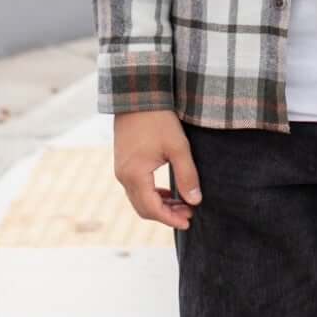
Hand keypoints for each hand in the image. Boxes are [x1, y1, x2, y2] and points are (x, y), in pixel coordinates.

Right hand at [113, 108, 200, 230]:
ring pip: (139, 199)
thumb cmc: (159, 119)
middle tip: (189, 213)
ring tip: (183, 203)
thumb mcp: (178, 146)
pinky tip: (168, 191)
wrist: (137, 95)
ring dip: (160, 205)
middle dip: (166, 215)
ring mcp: (120, 169)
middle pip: (143, 208)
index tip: (189, 221)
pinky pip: (136, 188)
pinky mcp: (123, 163)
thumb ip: (187, 175)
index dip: (171, 219)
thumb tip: (196, 201)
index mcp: (134, 174)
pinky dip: (152, 194)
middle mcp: (123, 176)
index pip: (152, 209)